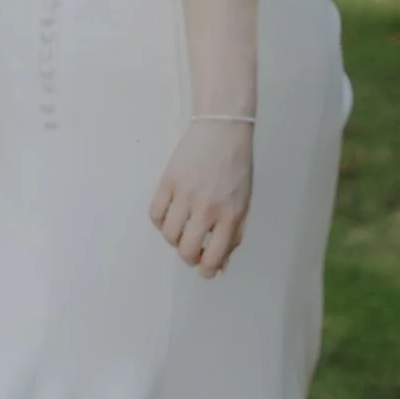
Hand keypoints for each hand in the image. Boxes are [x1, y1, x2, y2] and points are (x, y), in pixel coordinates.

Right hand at [149, 116, 251, 274]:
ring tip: (182, 229)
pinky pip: (155, 214)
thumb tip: (221, 265)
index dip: (207, 270)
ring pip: (169, 235)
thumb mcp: (244, 202)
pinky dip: (160, 221)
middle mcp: (207, 207)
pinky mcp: (168, 181)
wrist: (223, 129)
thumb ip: (234, 235)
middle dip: (188, 257)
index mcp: (230, 214)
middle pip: (187, 250)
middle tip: (191, 251)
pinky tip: (170, 215)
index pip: (214, 257)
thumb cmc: (236, 166)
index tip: (205, 269)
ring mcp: (185, 194)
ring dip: (174, 239)